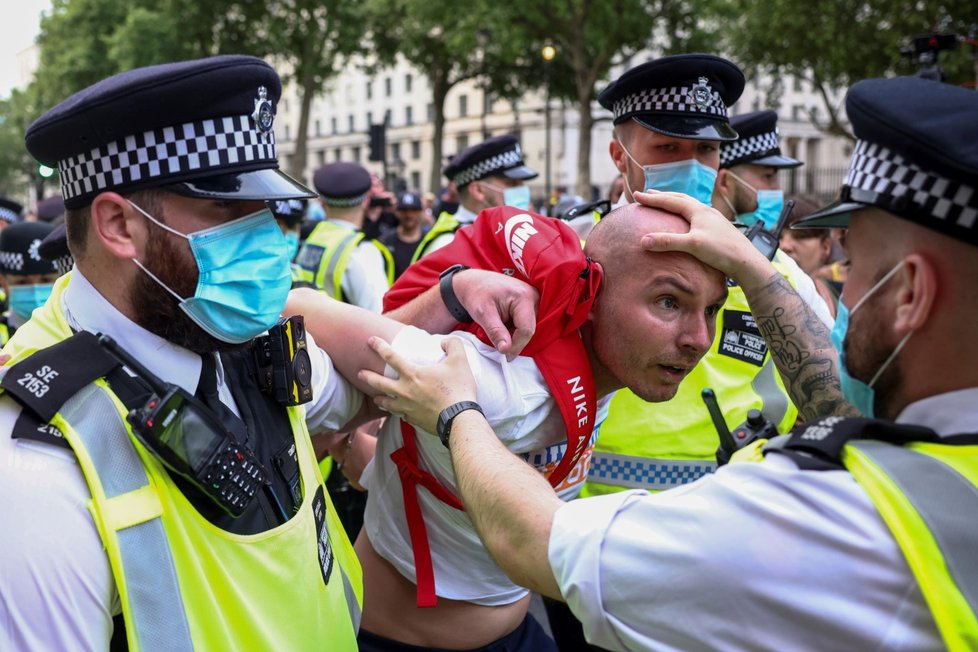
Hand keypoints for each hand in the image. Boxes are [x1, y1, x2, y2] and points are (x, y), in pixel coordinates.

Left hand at [358, 336, 475, 433]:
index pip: (390, 356)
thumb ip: (452, 344)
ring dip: (378, 398)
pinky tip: (396, 411)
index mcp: (413, 374)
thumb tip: (444, 341)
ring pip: (385, 403)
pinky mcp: (412, 420)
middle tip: (360, 373)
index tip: (370, 341)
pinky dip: (396, 411)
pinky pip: (399, 415)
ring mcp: (407, 407)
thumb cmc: (459, 389)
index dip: (379, 346)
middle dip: (367, 376)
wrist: (459, 420)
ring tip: (375, 397)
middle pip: (379, 383)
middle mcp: (404, 391)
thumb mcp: (460, 360)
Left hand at [453, 269, 537, 358]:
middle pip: (529, 330)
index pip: (526, 330)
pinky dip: (515, 330)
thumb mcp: (482, 313)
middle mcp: (534, 297)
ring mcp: (534, 300)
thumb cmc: (477, 294)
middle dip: (514, 341)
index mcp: (524, 297)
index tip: (503, 354)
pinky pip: (527, 324)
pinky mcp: (531, 304)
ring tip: (499, 330)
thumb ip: (495, 332)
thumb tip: (506, 350)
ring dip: (514, 335)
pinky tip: (504, 326)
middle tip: (498, 343)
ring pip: (529, 328)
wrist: (475, 282)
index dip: (516, 345)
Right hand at [633, 190, 772, 284]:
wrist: (746, 261)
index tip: (637, 195)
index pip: (670, 201)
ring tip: (665, 202)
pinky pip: (695, 214)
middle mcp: (705, 211)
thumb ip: (668, 241)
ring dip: (674, 202)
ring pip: (689, 205)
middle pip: (680, 198)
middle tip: (648, 193)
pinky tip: (686, 220)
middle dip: (663, 196)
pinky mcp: (716, 228)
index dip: (652, 198)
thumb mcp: (692, 245)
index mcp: (698, 210)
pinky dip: (684, 212)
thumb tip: (643, 240)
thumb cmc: (721, 251)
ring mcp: (712, 218)